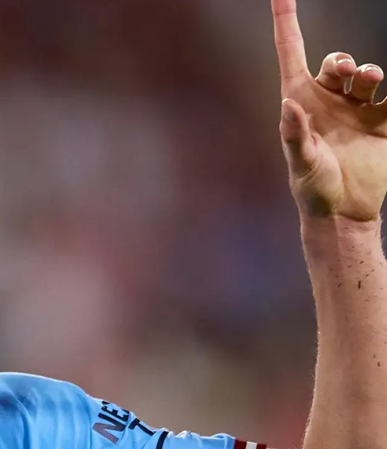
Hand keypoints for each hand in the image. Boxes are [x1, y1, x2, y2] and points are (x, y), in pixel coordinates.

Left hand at [273, 0, 386, 221]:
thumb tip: (288, 105)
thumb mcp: (301, 163)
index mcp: (301, 101)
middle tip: (348, 70)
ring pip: (369, 75)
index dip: (286, 21)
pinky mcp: (384, 122)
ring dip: (371, 72)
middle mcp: (329, 100)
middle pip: (337, 63)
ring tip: (370, 81)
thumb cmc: (313, 189)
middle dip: (343, 60)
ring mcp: (358, 109)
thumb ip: (295, 135)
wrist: (345, 212)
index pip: (292, 52)